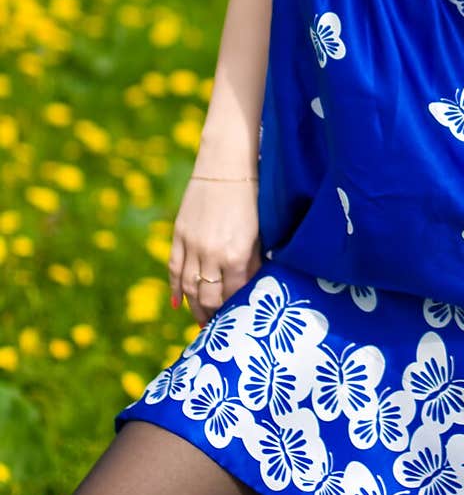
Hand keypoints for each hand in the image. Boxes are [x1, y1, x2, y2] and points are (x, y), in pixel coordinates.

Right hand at [168, 176, 261, 328]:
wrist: (226, 164)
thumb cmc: (251, 196)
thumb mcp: (259, 232)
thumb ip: (252, 261)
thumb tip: (248, 286)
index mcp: (236, 255)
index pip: (233, 295)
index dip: (234, 310)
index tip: (236, 321)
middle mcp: (212, 255)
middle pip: (209, 297)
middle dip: (213, 316)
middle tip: (217, 330)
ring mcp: (192, 245)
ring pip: (189, 288)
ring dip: (194, 308)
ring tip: (200, 322)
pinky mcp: (179, 234)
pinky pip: (174, 269)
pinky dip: (175, 288)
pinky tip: (177, 303)